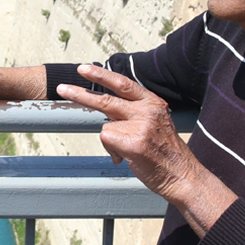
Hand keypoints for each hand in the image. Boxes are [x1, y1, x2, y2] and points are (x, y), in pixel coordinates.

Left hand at [56, 65, 234, 235]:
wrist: (183, 176)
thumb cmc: (165, 154)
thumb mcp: (154, 124)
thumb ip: (133, 114)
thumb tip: (106, 112)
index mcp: (153, 103)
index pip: (123, 83)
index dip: (101, 75)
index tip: (84, 69)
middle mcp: (147, 111)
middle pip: (106, 99)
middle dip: (80, 93)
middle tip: (61, 88)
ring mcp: (141, 126)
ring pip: (106, 126)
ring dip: (111, 141)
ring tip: (128, 152)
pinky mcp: (134, 143)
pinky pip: (108, 141)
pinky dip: (112, 151)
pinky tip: (127, 158)